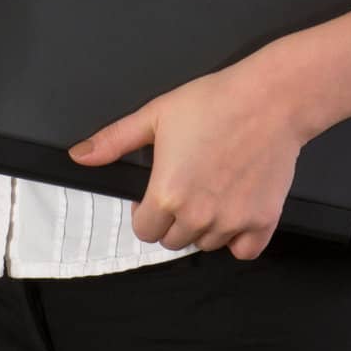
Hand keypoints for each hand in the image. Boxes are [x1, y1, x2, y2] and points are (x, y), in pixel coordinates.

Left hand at [68, 55, 303, 260]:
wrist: (270, 99)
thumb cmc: (214, 101)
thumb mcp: (156, 114)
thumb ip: (115, 140)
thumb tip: (80, 155)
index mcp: (167, 194)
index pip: (144, 230)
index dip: (146, 210)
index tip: (157, 192)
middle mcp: (198, 216)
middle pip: (173, 241)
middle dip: (173, 219)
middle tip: (186, 186)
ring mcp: (232, 222)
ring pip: (206, 244)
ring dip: (204, 227)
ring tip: (211, 190)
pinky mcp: (263, 221)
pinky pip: (243, 251)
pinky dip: (238, 238)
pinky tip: (235, 210)